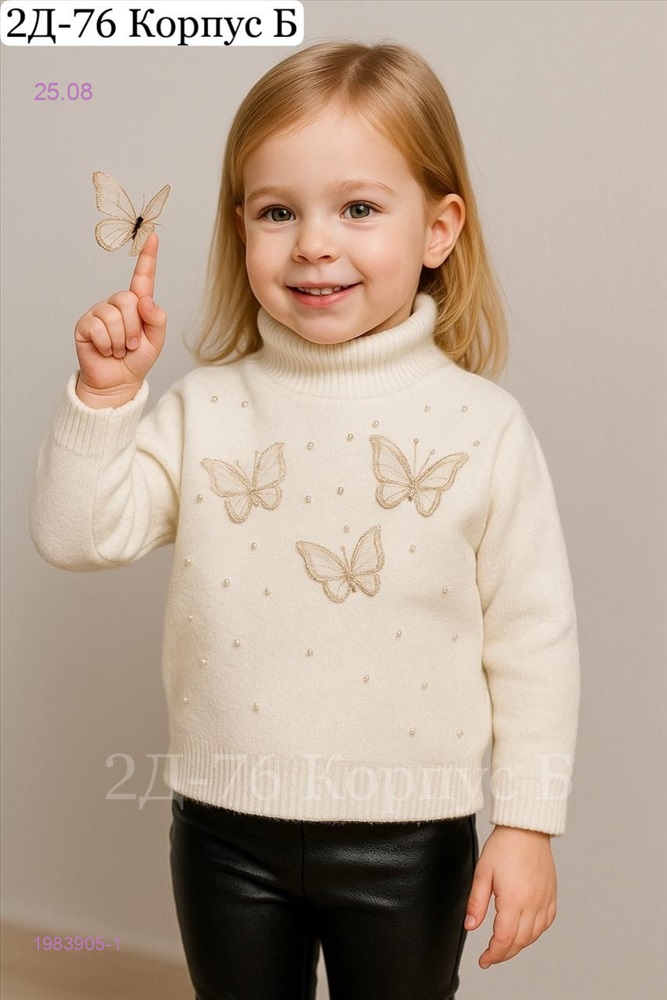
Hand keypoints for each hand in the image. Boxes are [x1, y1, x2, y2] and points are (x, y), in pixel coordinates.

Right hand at [74, 233, 166, 406]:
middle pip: (128, 300)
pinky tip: (105, 350)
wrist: (117, 382)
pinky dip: (107, 345)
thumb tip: (145, 300)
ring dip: (120, 340)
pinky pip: (99, 328)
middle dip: (133, 329)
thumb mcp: (156, 341)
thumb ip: (157, 319)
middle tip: (130, 345)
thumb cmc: (136, 359)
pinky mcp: (85, 324)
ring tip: (118, 350)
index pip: (142, 278)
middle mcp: (116, 304)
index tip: (153, 235)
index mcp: (137, 305)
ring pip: (114, 316)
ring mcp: (99, 312)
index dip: (148, 257)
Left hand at [464, 825, 556, 968]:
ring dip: (519, 945)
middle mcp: (533, 904)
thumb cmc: (503, 846)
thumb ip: (476, 903)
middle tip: (490, 957)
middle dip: (504, 954)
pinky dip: (535, 933)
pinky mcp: (551, 894)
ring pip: (534, 935)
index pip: (504, 939)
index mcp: (514, 900)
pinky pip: (546, 923)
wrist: (526, 828)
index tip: (483, 960)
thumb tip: (470, 927)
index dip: (493, 954)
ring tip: (504, 945)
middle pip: (520, 942)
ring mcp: (544, 900)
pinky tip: (525, 931)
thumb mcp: (482, 872)